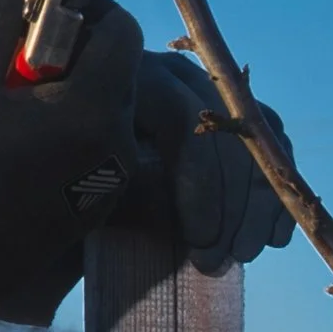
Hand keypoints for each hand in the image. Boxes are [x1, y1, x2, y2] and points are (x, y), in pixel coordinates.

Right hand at [0, 0, 140, 331]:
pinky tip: (13, 143)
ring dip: (71, 92)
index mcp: (95, 111)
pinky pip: (98, 150)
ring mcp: (109, 189)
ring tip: (8, 102)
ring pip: (108, 111)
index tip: (30, 13)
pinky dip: (68, 132)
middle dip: (72, 51)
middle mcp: (117, 151)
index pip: (119, 29)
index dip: (80, 7)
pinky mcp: (92, 214)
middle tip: (11, 59)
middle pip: (118, 69)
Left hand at [0, 51, 302, 322]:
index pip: (184, 119)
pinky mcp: (230, 113)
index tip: (199, 244)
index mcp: (126, 76)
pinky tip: (274, 237)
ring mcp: (205, 88)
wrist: (57, 175)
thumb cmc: (62, 182)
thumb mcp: (87, 185)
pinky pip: (270, 144)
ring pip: (255, 137)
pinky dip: (274, 190)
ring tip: (245, 254)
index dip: (201, 184)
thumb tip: (173, 212)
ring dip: (259, 201)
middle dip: (233, 202)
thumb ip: (130, 191)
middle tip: (222, 259)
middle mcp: (172, 72)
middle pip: (226, 129)